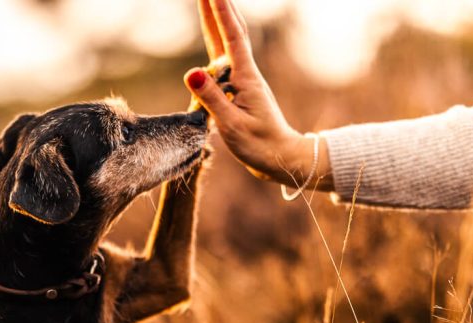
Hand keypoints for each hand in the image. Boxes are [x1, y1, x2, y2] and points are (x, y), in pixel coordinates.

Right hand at [186, 0, 331, 191]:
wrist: (280, 157)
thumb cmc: (258, 145)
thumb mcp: (232, 125)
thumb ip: (212, 98)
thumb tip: (192, 72)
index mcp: (245, 78)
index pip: (231, 38)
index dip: (220, 12)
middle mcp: (246, 74)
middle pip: (231, 32)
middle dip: (218, 7)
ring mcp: (244, 81)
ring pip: (230, 42)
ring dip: (218, 20)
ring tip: (209, 1)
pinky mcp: (241, 90)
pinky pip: (227, 59)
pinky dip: (219, 41)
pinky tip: (215, 38)